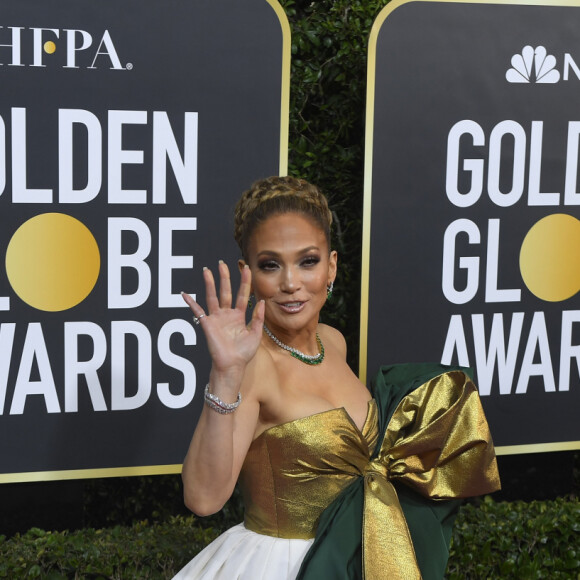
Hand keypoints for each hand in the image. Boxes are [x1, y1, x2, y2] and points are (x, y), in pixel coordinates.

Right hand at [181, 261, 264, 376]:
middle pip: (226, 291)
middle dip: (225, 277)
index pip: (242, 294)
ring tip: (207, 271)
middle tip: (222, 264)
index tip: (246, 268)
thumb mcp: (255, 334)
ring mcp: (216, 318)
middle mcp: (227, 314)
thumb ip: (258, 318)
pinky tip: (185, 294)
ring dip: (209, 284)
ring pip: (212, 297)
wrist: (232, 366)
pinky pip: (197, 311)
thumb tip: (261, 301)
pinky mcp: (207, 324)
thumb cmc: (243, 353)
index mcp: (239, 316)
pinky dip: (191, 303)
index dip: (245, 281)